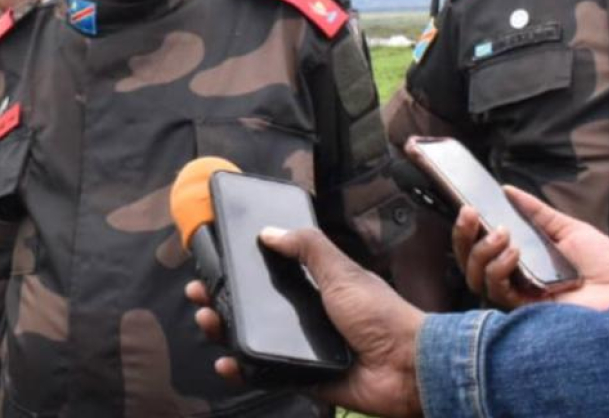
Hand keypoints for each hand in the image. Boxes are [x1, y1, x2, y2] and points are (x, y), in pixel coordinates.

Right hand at [186, 227, 424, 417]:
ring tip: (207, 321)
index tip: (216, 264)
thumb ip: (308, 248)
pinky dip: (244, 370)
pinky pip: (266, 374)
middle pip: (253, 308)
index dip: (241, 271)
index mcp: (316, 288)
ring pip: (254, 339)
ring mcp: (303, 348)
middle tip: (200, 293)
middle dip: (222, 300)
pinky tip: (227, 363)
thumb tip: (270, 231)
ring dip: (225, 331)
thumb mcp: (342, 271)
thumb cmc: (382, 315)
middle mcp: (306, 317)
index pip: (270, 275)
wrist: (407, 367)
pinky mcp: (304, 377)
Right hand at [453, 186, 608, 310]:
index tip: (468, 207)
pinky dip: (499, 268)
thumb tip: (507, 190)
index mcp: (519, 260)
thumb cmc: (605, 265)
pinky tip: (514, 254)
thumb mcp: (567, 228)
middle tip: (470, 214)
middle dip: (462, 236)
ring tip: (503, 234)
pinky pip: (497, 290)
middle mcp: (512, 279)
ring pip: (475, 276)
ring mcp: (516, 295)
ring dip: (482, 250)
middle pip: (468, 262)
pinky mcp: (523, 310)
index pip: (478, 247)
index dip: (467, 229)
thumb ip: (536, 211)